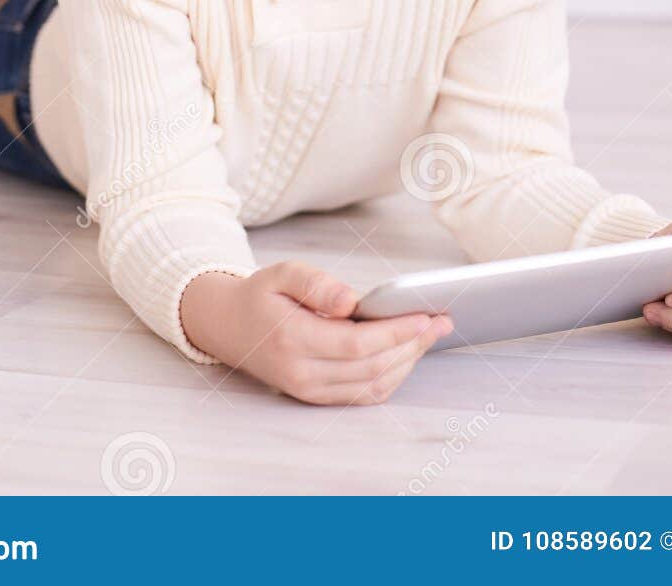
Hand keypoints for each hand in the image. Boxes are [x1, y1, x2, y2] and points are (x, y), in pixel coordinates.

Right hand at [180, 260, 454, 404]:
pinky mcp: (316, 398)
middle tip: (442, 322)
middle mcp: (302, 374)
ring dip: (407, 362)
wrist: (229, 326)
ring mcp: (309, 391)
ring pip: (372, 385)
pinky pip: (362, 394)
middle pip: (371, 367)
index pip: (357, 344)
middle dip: (412, 345)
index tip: (426, 316)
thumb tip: (351, 301)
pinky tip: (406, 353)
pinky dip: (391, 376)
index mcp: (292, 340)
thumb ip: (316, 283)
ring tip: (430, 335)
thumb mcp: (280, 273)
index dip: (396, 332)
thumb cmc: (261, 296)